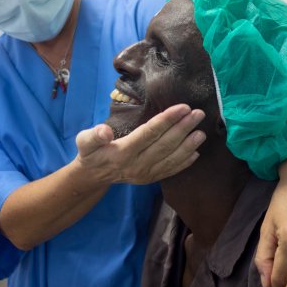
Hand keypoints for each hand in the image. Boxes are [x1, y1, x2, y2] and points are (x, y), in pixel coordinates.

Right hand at [75, 104, 205, 185]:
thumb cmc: (91, 153)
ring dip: (188, 145)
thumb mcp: (85, 142)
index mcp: (123, 152)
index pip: (149, 133)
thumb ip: (93, 136)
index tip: (183, 107)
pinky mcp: (151, 178)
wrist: (94, 177)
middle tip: (198, 114)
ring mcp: (146, 173)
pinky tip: (196, 152)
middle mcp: (138, 165)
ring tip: (202, 132)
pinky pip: (171, 170)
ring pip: (171, 158)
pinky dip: (185, 162)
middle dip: (183, 128)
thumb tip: (104, 131)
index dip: (167, 120)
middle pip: (165, 144)